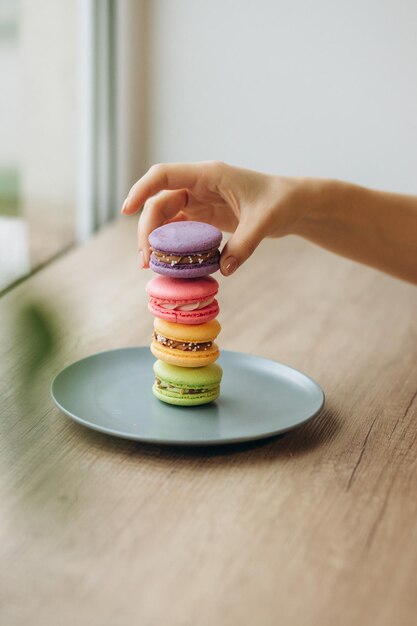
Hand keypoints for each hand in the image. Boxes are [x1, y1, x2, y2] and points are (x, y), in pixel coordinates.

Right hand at [121, 161, 300, 274]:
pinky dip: (171, 245)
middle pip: (159, 203)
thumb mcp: (264, 222)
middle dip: (147, 229)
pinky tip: (169, 262)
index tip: (126, 210)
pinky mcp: (204, 217)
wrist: (291, 205)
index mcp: (208, 175)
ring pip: (166, 217)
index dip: (141, 189)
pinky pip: (180, 230)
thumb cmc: (279, 202)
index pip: (164, 175)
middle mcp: (198, 186)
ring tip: (151, 265)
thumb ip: (244, 245)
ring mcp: (200, 201)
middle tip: (146, 260)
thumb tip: (223, 269)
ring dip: (156, 239)